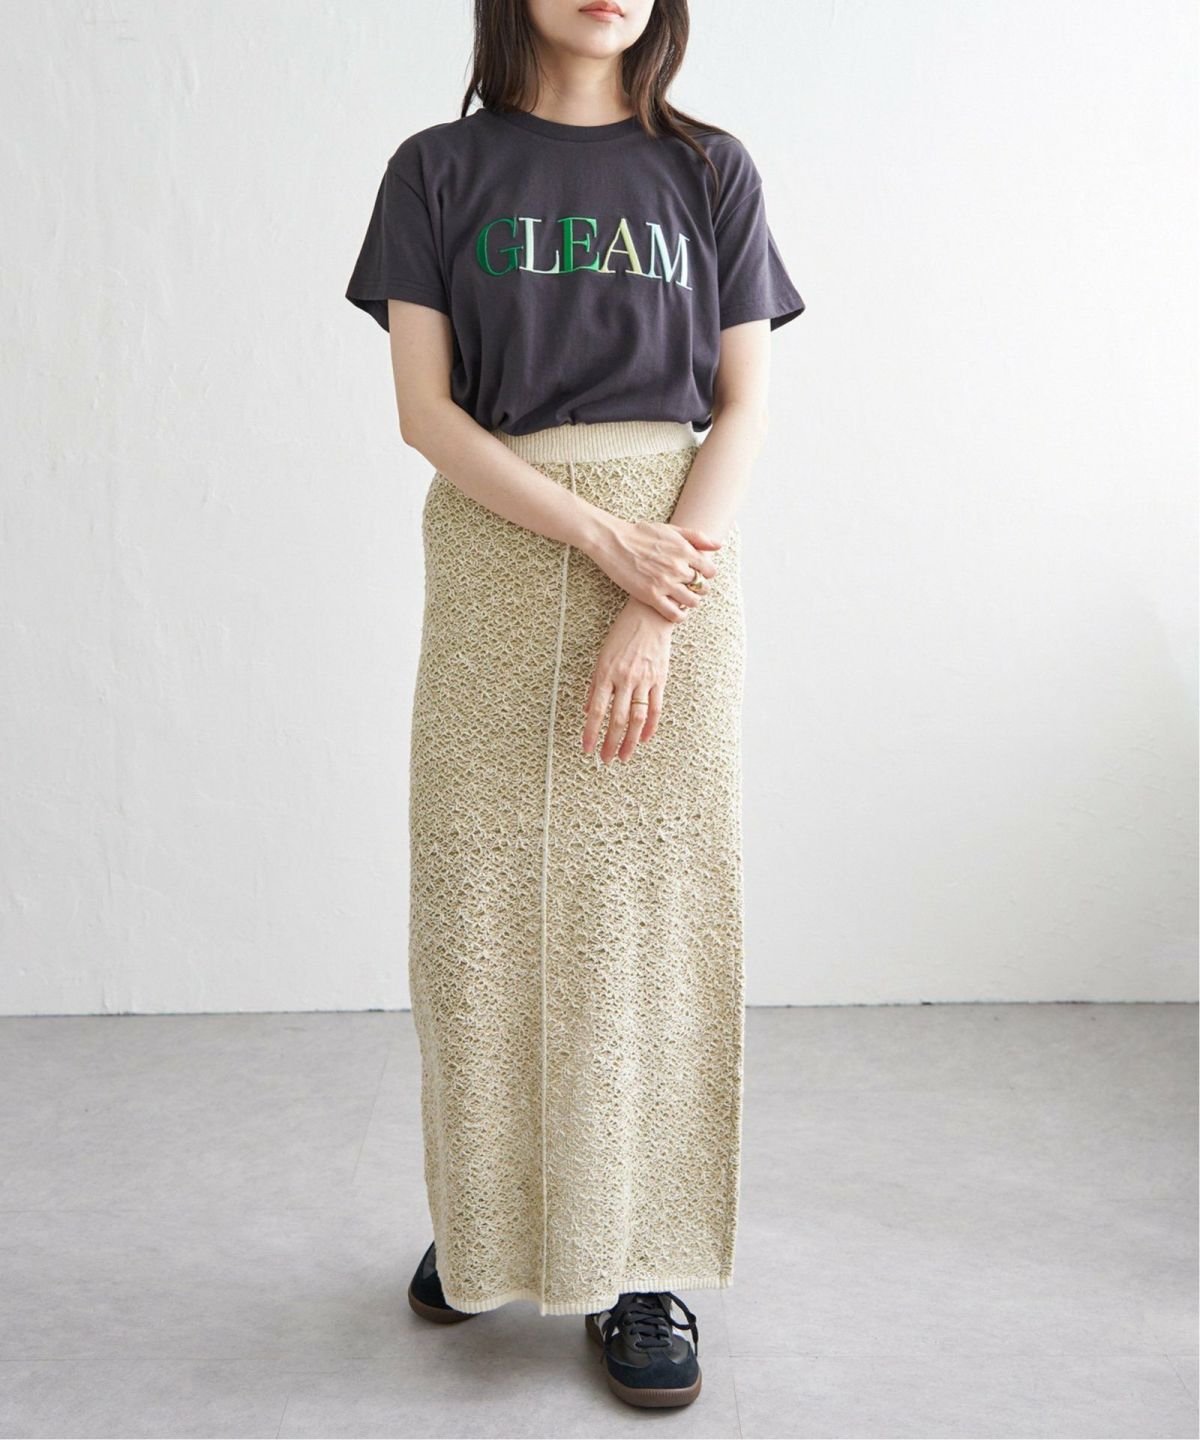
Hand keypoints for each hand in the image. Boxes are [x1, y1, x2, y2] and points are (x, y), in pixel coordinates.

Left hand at [582, 598, 673, 763]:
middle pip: (617, 719)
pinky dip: (650, 727)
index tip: (586, 748)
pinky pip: (655, 708)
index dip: (591, 733)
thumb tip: (589, 711)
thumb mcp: (602, 656)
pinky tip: (643, 739)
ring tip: (624, 756)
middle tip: (605, 760)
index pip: (597, 711)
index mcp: (606, 673)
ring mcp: (644, 680)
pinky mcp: (660, 679)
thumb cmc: (623, 634)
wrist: (650, 616)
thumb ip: (596, 685)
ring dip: (629, 741)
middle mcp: (625, 679)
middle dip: (610, 743)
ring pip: (637, 718)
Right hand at [583, 514, 720, 622]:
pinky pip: (674, 614)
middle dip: (698, 588)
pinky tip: (675, 611)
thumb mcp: (671, 529)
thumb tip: (718, 546)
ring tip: (682, 598)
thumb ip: (696, 537)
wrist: (613, 541)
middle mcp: (677, 568)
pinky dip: (678, 616)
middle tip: (688, 587)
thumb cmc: (641, 533)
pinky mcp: (650, 595)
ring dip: (690, 602)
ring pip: (692, 602)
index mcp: (684, 551)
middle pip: (702, 587)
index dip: (706, 574)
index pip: (710, 571)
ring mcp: (664, 583)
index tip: (697, 574)